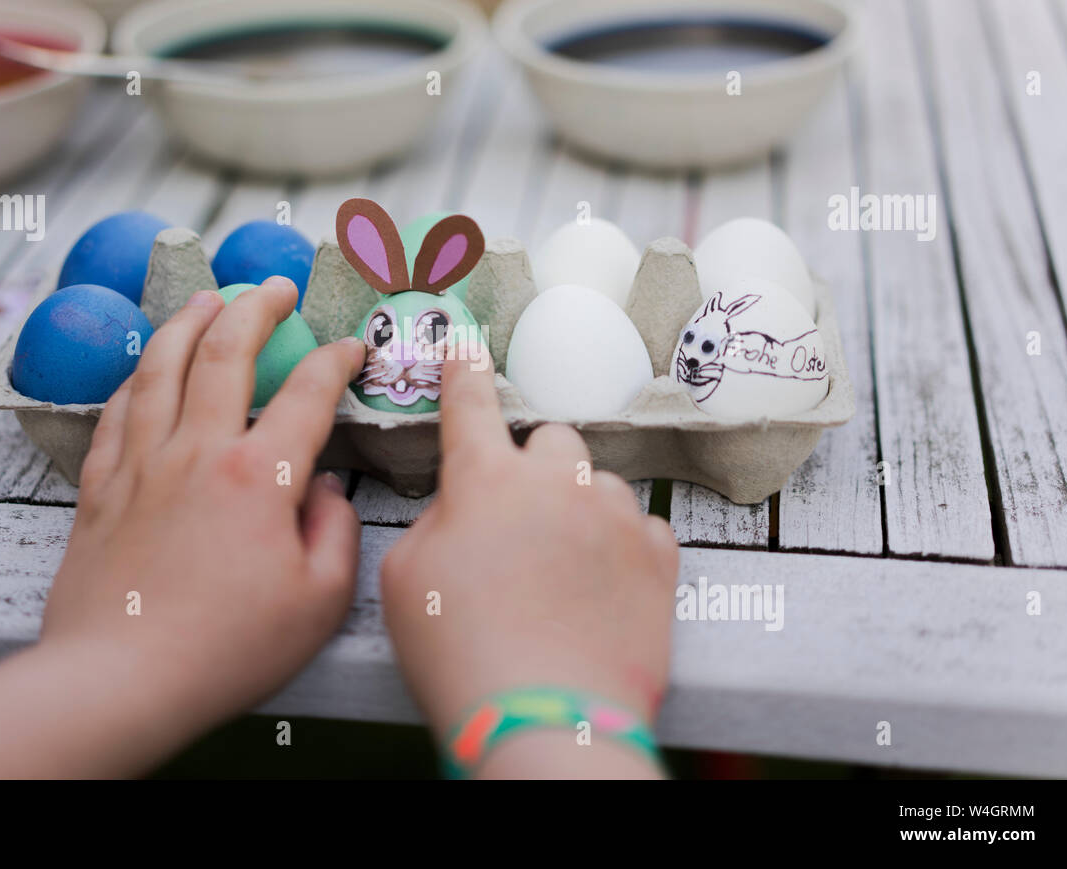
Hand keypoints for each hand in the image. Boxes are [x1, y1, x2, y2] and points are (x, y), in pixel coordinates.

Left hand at [43, 279, 365, 730]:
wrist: (120, 680)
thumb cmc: (226, 649)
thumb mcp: (319, 602)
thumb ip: (336, 533)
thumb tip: (326, 490)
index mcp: (258, 476)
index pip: (307, 393)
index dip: (335, 359)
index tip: (350, 346)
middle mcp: (196, 453)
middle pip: (224, 351)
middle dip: (255, 307)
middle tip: (275, 287)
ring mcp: (141, 465)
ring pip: (160, 367)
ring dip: (186, 322)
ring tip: (205, 297)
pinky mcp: (99, 489)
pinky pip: (114, 413)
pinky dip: (134, 379)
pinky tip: (144, 371)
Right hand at [381, 349, 678, 776]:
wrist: (547, 722)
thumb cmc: (460, 655)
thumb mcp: (406, 581)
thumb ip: (434, 524)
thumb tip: (462, 512)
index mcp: (486, 480)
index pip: (470, 404)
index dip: (464, 372)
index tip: (466, 345)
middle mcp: (559, 482)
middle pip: (552, 439)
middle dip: (534, 467)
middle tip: (518, 521)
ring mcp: (617, 516)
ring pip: (602, 483)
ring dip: (581, 509)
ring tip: (562, 572)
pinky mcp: (660, 558)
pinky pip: (644, 527)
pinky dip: (623, 548)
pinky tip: (602, 589)